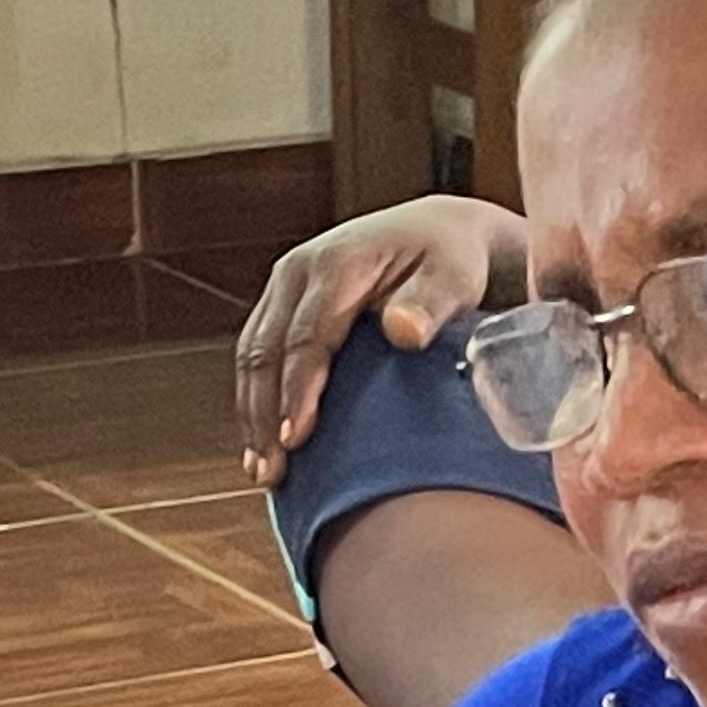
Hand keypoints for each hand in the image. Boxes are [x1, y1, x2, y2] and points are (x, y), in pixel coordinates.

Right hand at [237, 197, 528, 484]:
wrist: (437, 235)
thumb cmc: (449, 263)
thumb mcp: (453, 278)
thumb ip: (431, 304)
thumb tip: (403, 331)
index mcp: (337, 263)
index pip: (307, 335)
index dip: (297, 389)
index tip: (295, 439)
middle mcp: (299, 270)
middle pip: (267, 348)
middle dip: (264, 413)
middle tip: (271, 471)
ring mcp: (286, 287)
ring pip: (253, 354)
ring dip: (253, 414)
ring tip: (262, 470)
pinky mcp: (283, 306)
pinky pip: (258, 354)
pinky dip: (256, 401)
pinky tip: (262, 445)